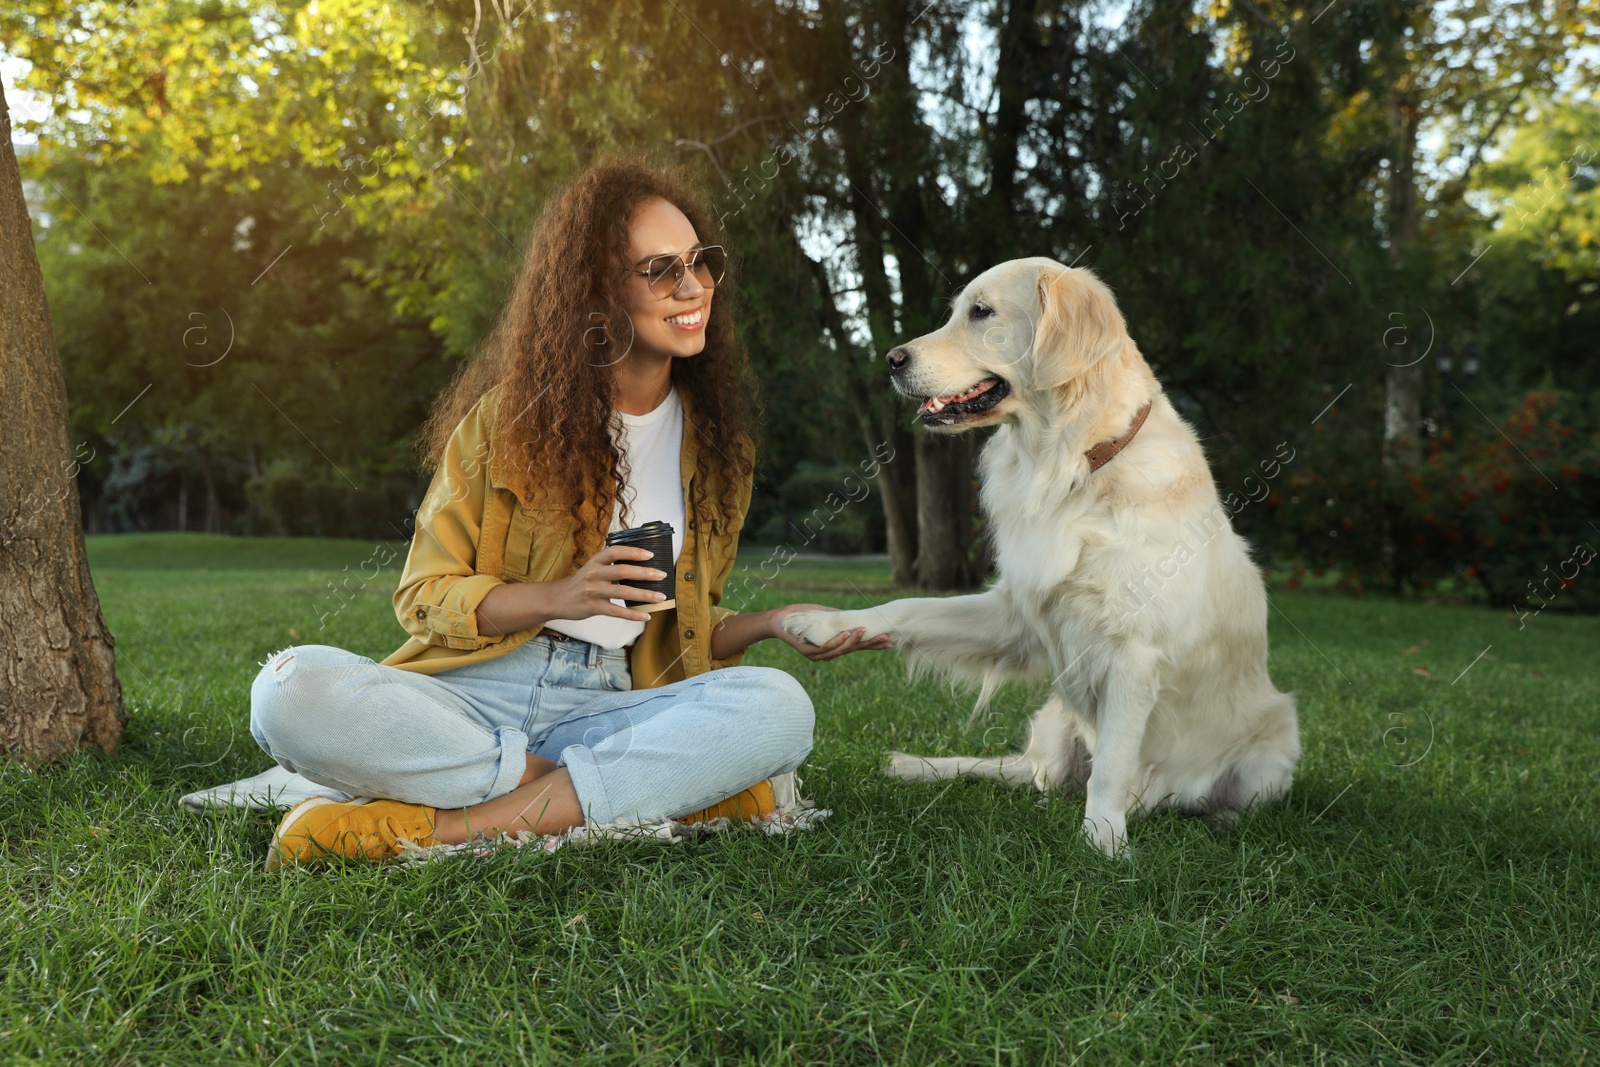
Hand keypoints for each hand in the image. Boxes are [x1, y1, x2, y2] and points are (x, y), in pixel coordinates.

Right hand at [542, 545, 666, 623]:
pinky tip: (646, 615)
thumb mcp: (593, 567)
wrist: (557, 598)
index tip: (650, 554)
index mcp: (596, 561)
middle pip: (623, 571)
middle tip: (662, 575)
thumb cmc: (580, 582)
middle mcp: (594, 573)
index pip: (616, 552)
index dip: (633, 552)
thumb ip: (611, 565)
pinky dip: (632, 614)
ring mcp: (593, 591)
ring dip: (644, 594)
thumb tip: (640, 567)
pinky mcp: (593, 607)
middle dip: (645, 573)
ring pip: (622, 591)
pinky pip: (616, 611)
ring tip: (660, 597)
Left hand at [768, 604, 891, 661]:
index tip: (888, 641)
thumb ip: (839, 618)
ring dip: (854, 641)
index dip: (872, 644)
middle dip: (870, 645)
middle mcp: (828, 653)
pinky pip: (826, 648)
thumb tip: (858, 615)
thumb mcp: (824, 615)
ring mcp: (818, 654)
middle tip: (886, 639)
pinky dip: (838, 641)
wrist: (779, 620)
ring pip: (841, 650)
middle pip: (853, 650)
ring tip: (864, 631)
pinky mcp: (808, 652)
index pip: (857, 646)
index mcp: (834, 645)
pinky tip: (846, 634)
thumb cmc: (802, 616)